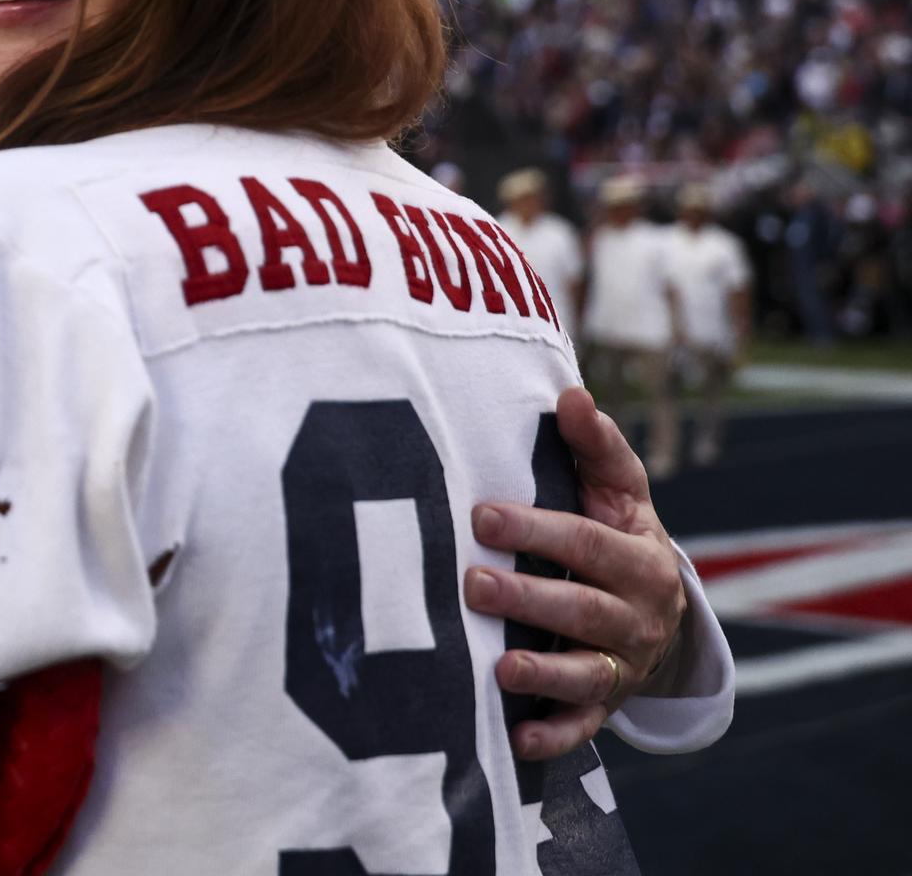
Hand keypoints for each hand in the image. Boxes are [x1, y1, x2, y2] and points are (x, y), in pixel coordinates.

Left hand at [466, 387, 689, 760]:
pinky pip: (582, 727)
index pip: (588, 542)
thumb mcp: (619, 492)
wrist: (659, 613)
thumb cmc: (618, 535)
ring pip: (586, 672)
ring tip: (498, 667)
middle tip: (472, 584)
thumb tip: (571, 393)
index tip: (481, 514)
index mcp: (641, 558)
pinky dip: (552, 736)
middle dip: (528, 597)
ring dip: (543, 672)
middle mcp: (639, 616)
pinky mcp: (604, 705)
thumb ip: (596, 446)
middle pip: (582, 609)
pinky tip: (515, 738)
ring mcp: (623, 665)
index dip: (537, 528)